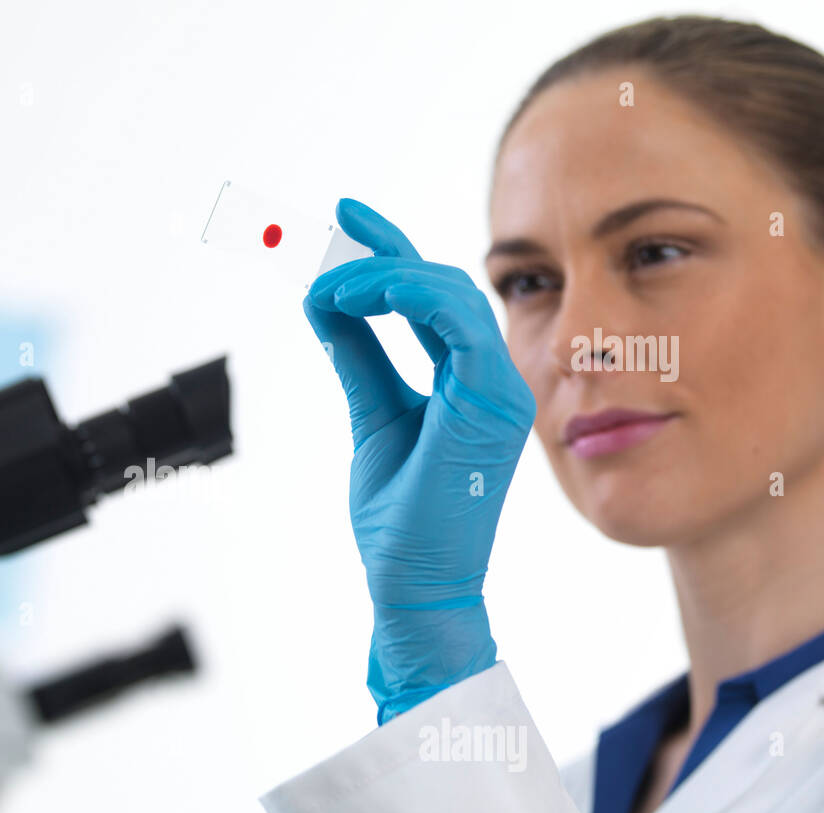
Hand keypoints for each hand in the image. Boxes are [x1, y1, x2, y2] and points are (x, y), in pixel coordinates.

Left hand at [304, 198, 534, 722]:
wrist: (411, 583)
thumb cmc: (399, 518)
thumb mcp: (371, 416)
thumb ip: (358, 358)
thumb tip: (326, 302)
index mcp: (468, 383)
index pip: (433, 299)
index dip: (390, 251)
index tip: (344, 217)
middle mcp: (491, 381)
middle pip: (440, 287)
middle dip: (378, 256)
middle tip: (324, 251)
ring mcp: (499, 391)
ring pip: (450, 295)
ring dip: (384, 276)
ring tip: (331, 288)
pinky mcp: (491, 404)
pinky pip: (458, 323)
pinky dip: (409, 295)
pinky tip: (362, 293)